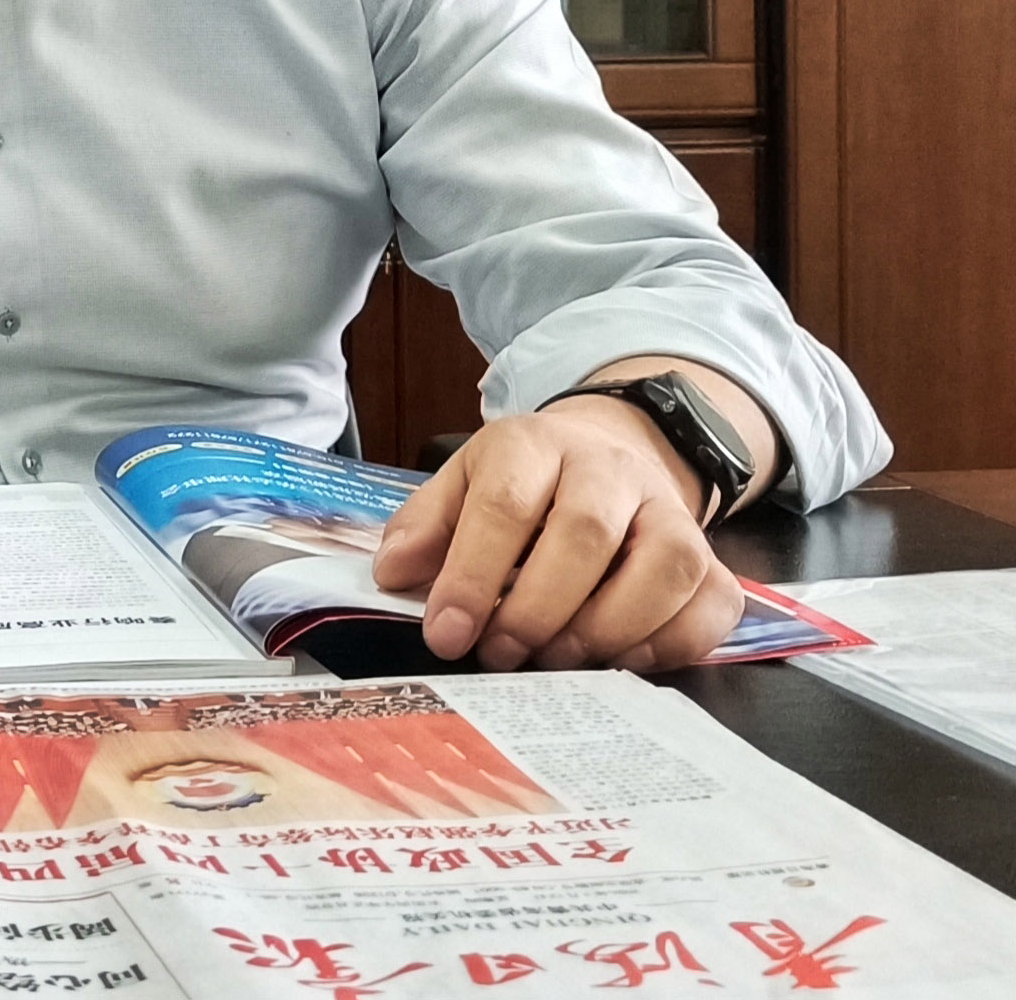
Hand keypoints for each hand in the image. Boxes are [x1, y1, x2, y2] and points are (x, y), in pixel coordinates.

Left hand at [370, 396, 743, 673]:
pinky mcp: (709, 554)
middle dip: (537, 608)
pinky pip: (710, 602)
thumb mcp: (462, 484)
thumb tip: (395, 576)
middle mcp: (608, 468)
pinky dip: (670, 644)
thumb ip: (424, 527)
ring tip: (557, 659)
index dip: (473, 575)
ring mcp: (668, 509)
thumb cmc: (524, 483)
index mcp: (533, 444)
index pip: (505, 503)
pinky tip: (620, 661)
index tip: (447, 634)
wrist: (604, 453)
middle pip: (585, 533)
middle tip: (501, 653)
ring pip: (663, 566)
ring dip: (606, 628)